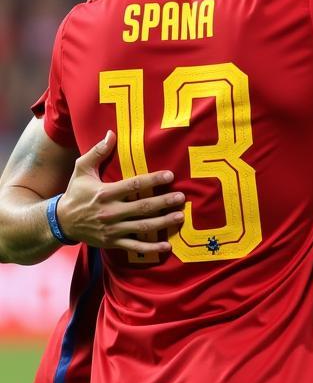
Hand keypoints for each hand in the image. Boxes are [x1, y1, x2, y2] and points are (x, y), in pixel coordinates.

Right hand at [56, 131, 184, 252]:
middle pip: (142, 207)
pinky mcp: (112, 242)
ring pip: (142, 227)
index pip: (133, 185)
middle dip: (164, 202)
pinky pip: (135, 247)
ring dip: (163, 223)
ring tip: (179, 217)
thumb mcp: (82, 170)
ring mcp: (112, 229)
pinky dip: (151, 248)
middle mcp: (110, 212)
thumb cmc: (75, 193)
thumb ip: (97, 152)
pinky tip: (167, 246)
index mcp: (105, 193)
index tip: (170, 175)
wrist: (61, 222)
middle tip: (181, 197)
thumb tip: (112, 133)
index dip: (153, 180)